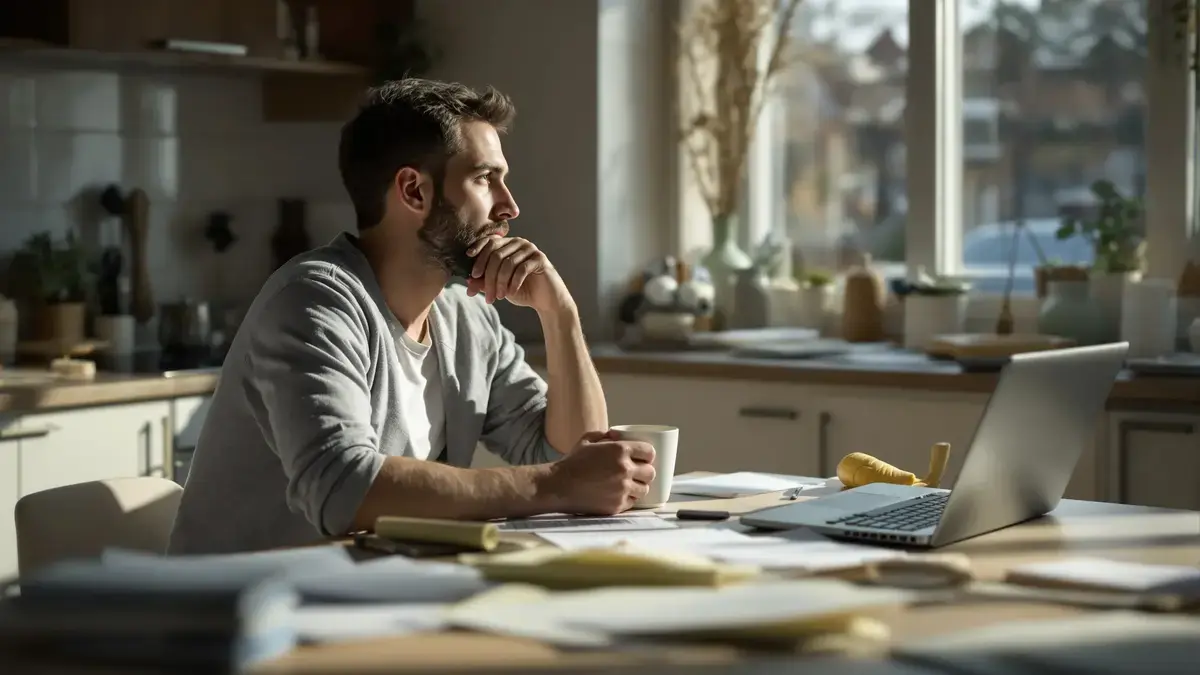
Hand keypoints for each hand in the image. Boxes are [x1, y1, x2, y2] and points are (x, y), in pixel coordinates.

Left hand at [466, 236, 571, 313]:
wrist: (545, 300)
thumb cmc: (521, 290)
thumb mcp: (498, 287)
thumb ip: (484, 282)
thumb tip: (468, 281)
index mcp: (507, 245)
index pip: (489, 242)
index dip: (478, 253)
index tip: (471, 270)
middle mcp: (518, 242)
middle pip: (495, 255)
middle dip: (488, 277)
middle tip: (486, 295)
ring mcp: (530, 249)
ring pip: (507, 263)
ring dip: (500, 282)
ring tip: (498, 297)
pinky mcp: (540, 258)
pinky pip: (521, 269)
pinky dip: (513, 282)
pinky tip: (511, 293)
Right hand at [541, 430, 656, 514]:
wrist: (558, 486)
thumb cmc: (572, 462)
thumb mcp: (587, 440)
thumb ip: (605, 435)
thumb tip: (617, 435)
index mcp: (620, 450)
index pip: (649, 452)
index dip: (647, 455)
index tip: (643, 458)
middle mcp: (624, 469)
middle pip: (650, 472)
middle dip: (645, 471)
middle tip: (637, 473)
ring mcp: (622, 489)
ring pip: (644, 489)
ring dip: (639, 486)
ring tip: (629, 485)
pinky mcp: (617, 505)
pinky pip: (632, 502)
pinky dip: (628, 499)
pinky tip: (619, 494)